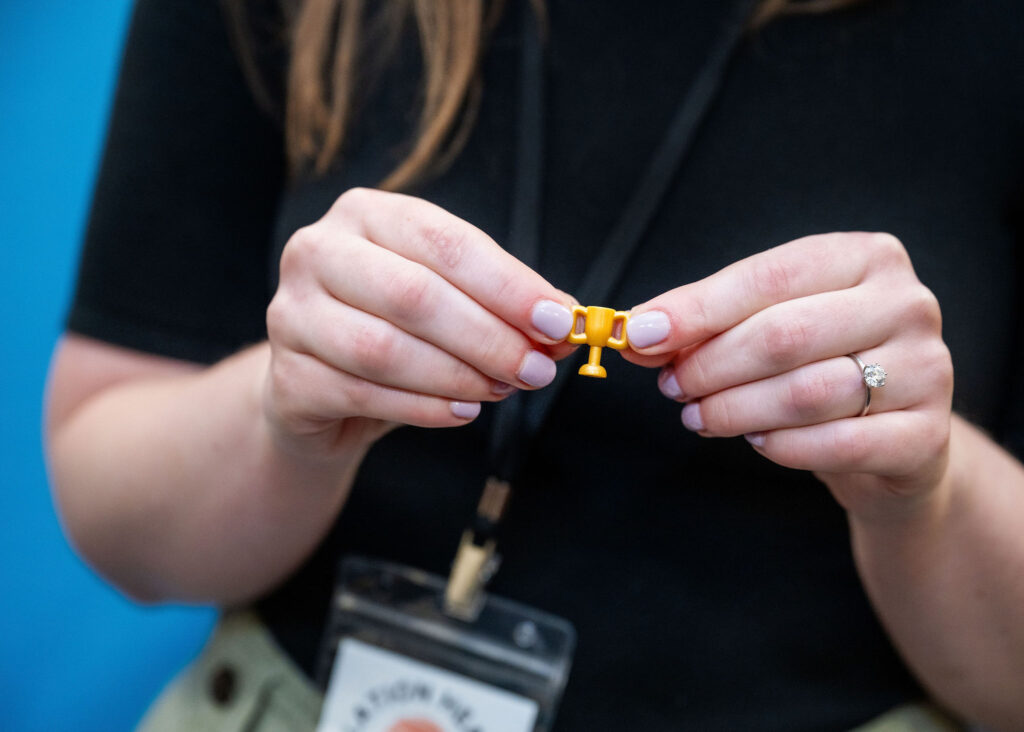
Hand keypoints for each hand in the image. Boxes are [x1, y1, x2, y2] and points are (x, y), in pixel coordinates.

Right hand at [265, 188, 575, 459]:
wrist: (322, 391)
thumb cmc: (396, 333)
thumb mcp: (451, 306)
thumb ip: (501, 308)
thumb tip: (563, 324)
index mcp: (366, 215)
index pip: (445, 242)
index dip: (508, 285)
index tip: (559, 320)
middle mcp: (317, 252)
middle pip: (413, 294)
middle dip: (488, 337)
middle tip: (537, 370)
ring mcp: (291, 314)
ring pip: (384, 349)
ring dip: (458, 376)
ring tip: (502, 390)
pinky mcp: (286, 377)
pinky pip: (363, 395)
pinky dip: (424, 408)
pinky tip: (462, 412)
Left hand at [623, 232, 953, 519]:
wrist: (895, 436)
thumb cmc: (821, 365)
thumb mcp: (769, 324)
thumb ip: (708, 322)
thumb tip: (639, 330)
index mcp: (866, 258)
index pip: (768, 278)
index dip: (697, 310)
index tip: (641, 335)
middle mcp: (907, 305)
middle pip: (783, 336)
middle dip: (710, 365)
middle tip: (672, 386)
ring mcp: (928, 370)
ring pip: (806, 393)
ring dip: (734, 410)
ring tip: (699, 415)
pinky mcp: (926, 437)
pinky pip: (836, 444)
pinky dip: (779, 447)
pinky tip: (756, 441)